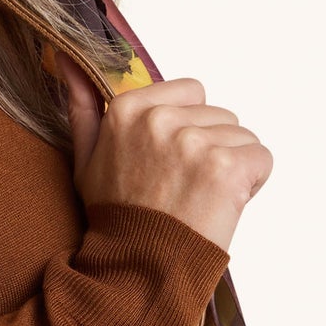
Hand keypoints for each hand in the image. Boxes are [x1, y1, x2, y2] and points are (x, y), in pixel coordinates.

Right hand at [56, 60, 272, 253]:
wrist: (137, 268)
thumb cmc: (117, 216)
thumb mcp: (87, 158)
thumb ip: (83, 106)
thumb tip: (65, 58)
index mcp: (128, 109)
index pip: (192, 92)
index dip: (189, 127)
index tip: (171, 162)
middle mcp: (160, 119)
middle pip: (220, 115)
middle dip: (211, 147)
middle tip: (185, 186)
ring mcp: (195, 142)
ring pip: (242, 138)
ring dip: (231, 167)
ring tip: (201, 198)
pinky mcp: (226, 167)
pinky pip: (261, 159)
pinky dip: (250, 184)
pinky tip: (221, 205)